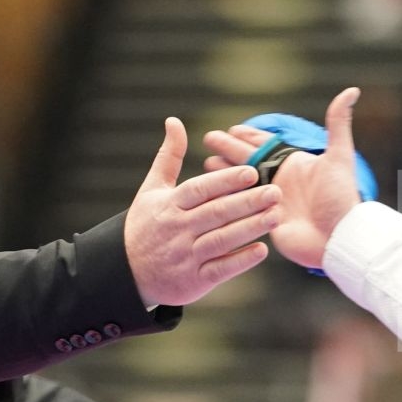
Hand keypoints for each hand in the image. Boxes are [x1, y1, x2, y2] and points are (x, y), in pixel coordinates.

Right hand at [126, 117, 280, 306]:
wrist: (126, 272)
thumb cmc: (144, 225)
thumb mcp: (151, 189)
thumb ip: (169, 156)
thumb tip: (174, 121)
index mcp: (169, 205)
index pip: (200, 190)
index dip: (226, 180)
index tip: (252, 172)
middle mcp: (177, 230)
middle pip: (216, 213)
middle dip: (248, 202)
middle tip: (276, 191)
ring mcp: (185, 256)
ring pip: (222, 240)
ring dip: (251, 228)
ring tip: (276, 215)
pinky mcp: (193, 281)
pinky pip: (220, 270)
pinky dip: (240, 261)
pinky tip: (262, 250)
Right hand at [203, 88, 362, 272]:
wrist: (339, 239)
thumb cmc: (341, 199)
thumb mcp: (339, 157)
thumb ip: (339, 123)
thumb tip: (352, 90)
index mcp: (294, 164)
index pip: (267, 145)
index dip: (250, 135)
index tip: (232, 128)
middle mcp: (281, 180)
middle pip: (249, 160)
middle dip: (229, 148)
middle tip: (209, 138)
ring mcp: (272, 201)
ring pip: (242, 182)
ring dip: (224, 172)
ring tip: (206, 163)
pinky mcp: (264, 221)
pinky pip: (241, 205)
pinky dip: (227, 197)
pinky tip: (212, 193)